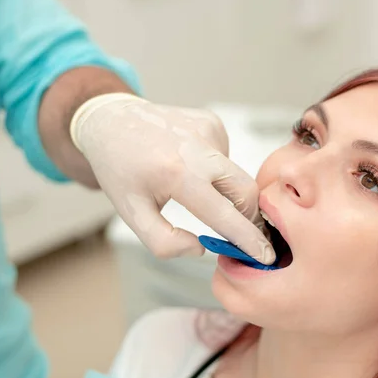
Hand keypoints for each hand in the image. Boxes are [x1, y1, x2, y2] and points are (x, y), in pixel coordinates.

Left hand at [70, 93, 275, 263]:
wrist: (111, 121)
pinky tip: (189, 164)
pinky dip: (215, 170)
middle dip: (247, 216)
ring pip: (235, 174)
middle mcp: (198, 148)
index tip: (266, 256)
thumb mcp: (130, 214)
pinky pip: (226, 156)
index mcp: (177, 174)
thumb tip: (200, 248)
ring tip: (190, 187)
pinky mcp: (211, 121)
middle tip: (236, 232)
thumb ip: (163, 242)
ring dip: (223, 191)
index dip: (248, 239)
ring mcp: (208, 130)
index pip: (224, 214)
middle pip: (246, 191)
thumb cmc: (121, 171)